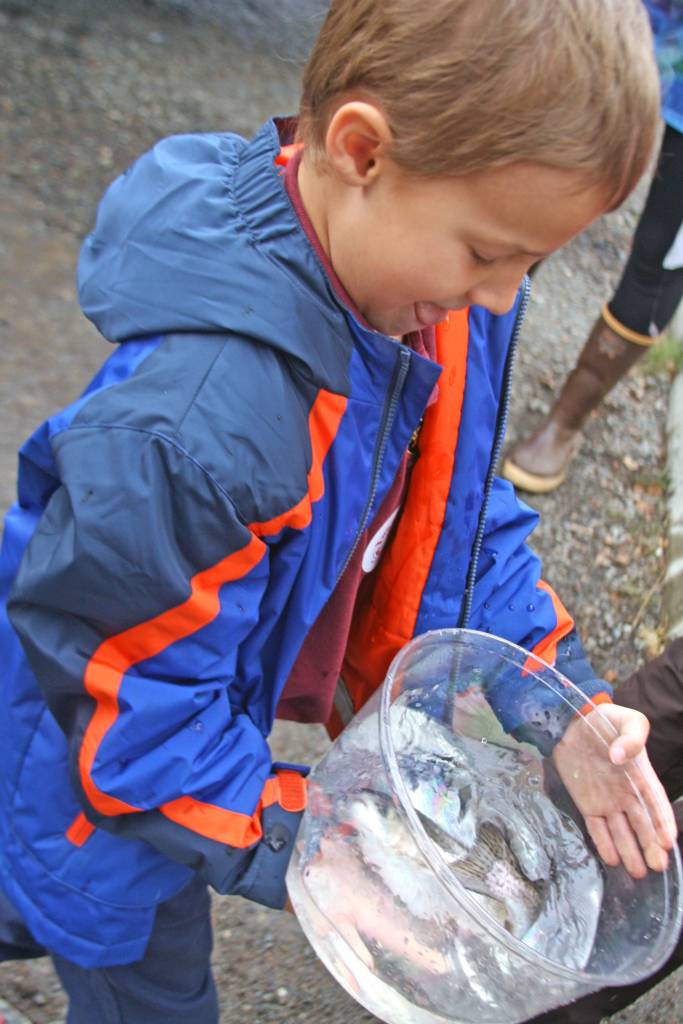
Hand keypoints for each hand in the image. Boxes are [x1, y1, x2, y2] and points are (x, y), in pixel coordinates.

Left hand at [552, 703, 676, 877]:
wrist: (572, 722)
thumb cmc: (604, 720)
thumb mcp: (626, 720)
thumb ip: (632, 737)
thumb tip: (621, 757)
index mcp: (642, 776)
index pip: (656, 803)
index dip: (662, 822)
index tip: (667, 841)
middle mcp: (628, 794)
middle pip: (642, 825)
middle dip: (651, 846)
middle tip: (657, 866)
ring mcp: (608, 801)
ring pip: (621, 832)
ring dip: (630, 851)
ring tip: (638, 871)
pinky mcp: (587, 804)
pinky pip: (597, 827)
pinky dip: (604, 843)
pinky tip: (612, 859)